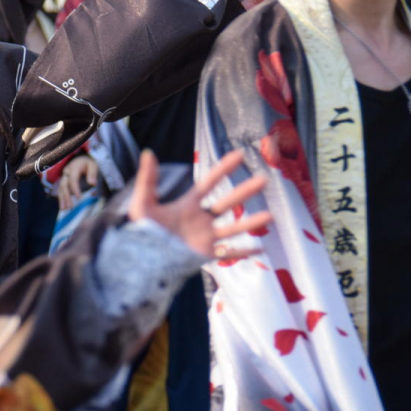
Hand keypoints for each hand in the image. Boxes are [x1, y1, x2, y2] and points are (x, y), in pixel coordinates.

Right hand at [57, 154, 97, 210]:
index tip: (78, 198)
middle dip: (66, 196)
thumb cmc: (89, 164)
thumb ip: (92, 174)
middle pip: (64, 184)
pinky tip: (63, 206)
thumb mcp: (93, 166)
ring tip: (64, 209)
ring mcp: (64, 176)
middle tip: (70, 206)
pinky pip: (61, 190)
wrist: (83, 159)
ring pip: (61, 188)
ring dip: (62, 199)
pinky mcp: (63, 181)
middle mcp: (67, 171)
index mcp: (74, 167)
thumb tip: (92, 183)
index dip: (75, 188)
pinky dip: (61, 198)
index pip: (73, 179)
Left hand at [128, 149, 270, 257]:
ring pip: (233, 228)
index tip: (239, 155)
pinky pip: (229, 254)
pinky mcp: (205, 255)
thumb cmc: (141, 230)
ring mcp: (205, 237)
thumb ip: (147, 179)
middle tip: (264, 179)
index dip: (223, 169)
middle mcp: (200, 219)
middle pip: (227, 203)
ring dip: (251, 223)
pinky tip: (261, 250)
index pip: (209, 183)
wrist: (140, 257)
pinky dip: (244, 253)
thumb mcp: (142, 201)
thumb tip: (148, 153)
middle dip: (245, 191)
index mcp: (188, 204)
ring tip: (270, 216)